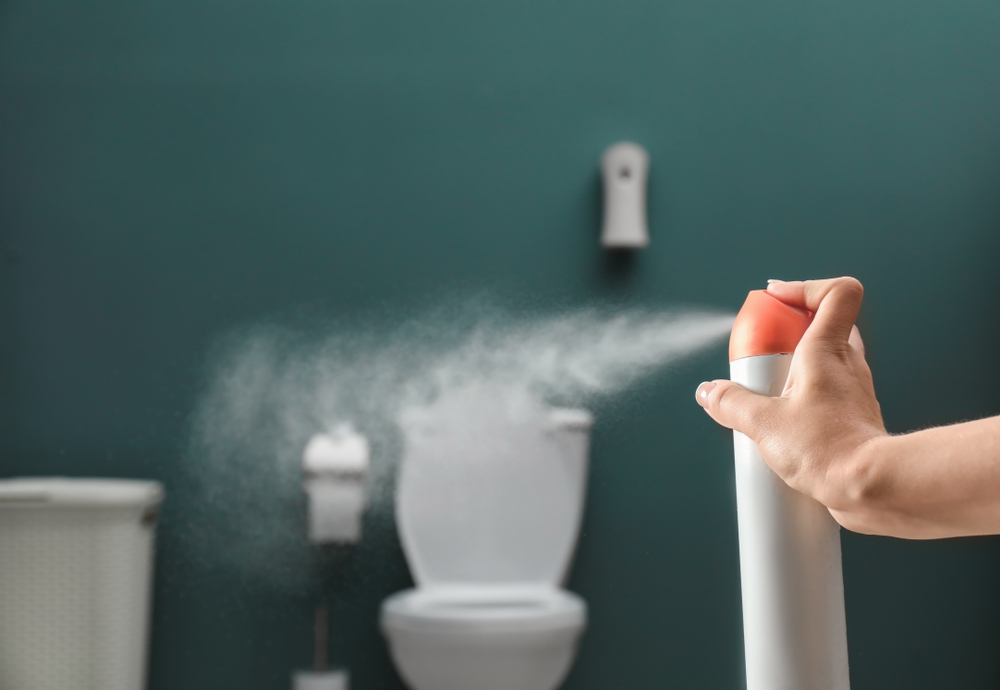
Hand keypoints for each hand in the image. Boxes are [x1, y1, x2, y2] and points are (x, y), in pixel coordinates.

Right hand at [695, 277, 888, 530]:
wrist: (871, 486)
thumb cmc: (831, 449)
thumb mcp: (764, 423)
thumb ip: (731, 403)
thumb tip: (711, 393)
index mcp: (826, 349)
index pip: (836, 293)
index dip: (804, 289)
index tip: (773, 302)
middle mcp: (847, 364)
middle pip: (823, 324)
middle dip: (788, 332)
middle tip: (762, 353)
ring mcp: (854, 391)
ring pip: (824, 360)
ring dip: (794, 368)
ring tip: (767, 393)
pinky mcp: (853, 417)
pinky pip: (826, 394)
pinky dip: (803, 399)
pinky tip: (784, 424)